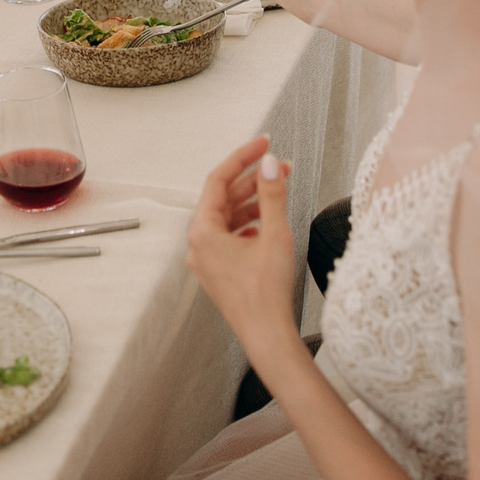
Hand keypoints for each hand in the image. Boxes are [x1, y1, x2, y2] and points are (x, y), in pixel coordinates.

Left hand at [185, 136, 300, 353]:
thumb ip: (271, 194)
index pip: (219, 179)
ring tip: (280, 189)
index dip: (243, 156)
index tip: (264, 142)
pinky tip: (267, 220)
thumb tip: (268, 163)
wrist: (268, 336)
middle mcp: (199, 243)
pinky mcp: (218, 270)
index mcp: (203, 231)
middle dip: (253, 179)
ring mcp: (207, 258)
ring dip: (253, 200)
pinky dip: (248, 222)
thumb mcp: (274, 235)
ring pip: (227, 216)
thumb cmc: (267, 293)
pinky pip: (230, 235)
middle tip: (281, 166)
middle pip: (224, 197)